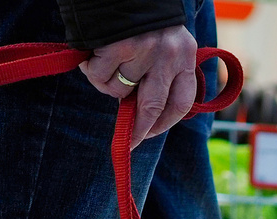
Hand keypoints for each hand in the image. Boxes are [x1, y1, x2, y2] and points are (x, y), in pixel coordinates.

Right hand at [81, 26, 197, 146]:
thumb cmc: (141, 20)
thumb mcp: (165, 45)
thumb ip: (161, 75)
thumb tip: (141, 114)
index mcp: (184, 57)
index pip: (181, 103)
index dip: (165, 124)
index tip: (150, 134)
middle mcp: (169, 55)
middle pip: (153, 107)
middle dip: (139, 128)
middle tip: (128, 141)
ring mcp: (144, 51)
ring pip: (120, 91)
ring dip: (107, 85)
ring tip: (105, 65)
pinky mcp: (119, 45)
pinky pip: (101, 76)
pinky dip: (92, 71)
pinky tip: (93, 56)